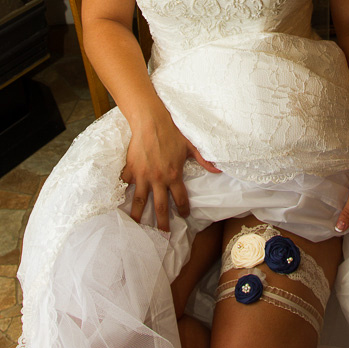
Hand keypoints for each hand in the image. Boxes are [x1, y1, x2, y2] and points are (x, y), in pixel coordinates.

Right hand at [121, 105, 220, 231]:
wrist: (151, 120)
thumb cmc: (172, 131)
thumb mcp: (191, 145)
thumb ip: (203, 159)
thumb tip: (218, 169)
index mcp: (174, 175)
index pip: (180, 199)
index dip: (183, 209)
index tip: (184, 215)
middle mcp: (158, 179)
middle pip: (160, 207)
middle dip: (161, 223)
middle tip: (161, 236)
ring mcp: (143, 175)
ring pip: (140, 201)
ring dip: (139, 216)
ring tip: (136, 228)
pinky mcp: (131, 169)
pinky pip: (127, 184)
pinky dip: (124, 191)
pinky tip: (121, 201)